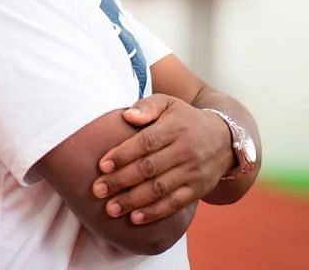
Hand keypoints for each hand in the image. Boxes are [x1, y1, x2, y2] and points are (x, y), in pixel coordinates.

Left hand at [90, 94, 233, 224]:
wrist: (225, 139)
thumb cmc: (184, 120)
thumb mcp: (168, 104)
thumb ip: (147, 106)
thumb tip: (127, 116)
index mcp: (175, 128)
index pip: (146, 142)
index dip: (123, 155)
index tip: (102, 166)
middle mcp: (186, 151)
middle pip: (150, 168)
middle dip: (121, 181)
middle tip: (98, 190)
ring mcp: (193, 172)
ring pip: (160, 189)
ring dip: (134, 201)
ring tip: (111, 208)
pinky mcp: (199, 189)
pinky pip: (176, 204)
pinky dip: (155, 213)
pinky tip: (135, 218)